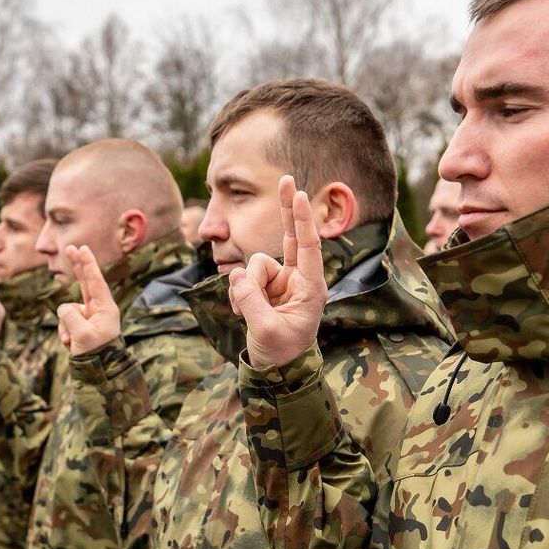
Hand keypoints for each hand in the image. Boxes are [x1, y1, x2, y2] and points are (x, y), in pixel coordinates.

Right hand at [56, 245, 120, 354]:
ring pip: (67, 310)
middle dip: (77, 266)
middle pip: (85, 282)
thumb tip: (63, 308)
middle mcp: (98, 309)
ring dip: (65, 327)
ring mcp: (88, 317)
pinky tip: (70, 345)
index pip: (95, 281)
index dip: (88, 264)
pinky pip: (64, 322)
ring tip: (72, 342)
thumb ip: (70, 316)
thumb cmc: (96, 354)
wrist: (99, 373)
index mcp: (105, 309)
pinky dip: (64, 333)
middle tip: (69, 247)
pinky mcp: (80, 325)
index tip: (83, 248)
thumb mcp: (82, 335)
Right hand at [228, 176, 326, 368]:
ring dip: (244, 288)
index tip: (298, 193)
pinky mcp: (263, 288)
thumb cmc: (281, 353)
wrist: (275, 371)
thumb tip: (237, 276)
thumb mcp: (265, 330)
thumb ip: (251, 301)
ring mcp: (279, 283)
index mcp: (311, 288)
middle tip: (286, 178)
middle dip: (286, 210)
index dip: (301, 220)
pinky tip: (241, 311)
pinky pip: (242, 278)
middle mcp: (297, 280)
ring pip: (252, 266)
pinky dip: (238, 294)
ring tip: (246, 312)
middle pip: (289, 237)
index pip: (307, 247)